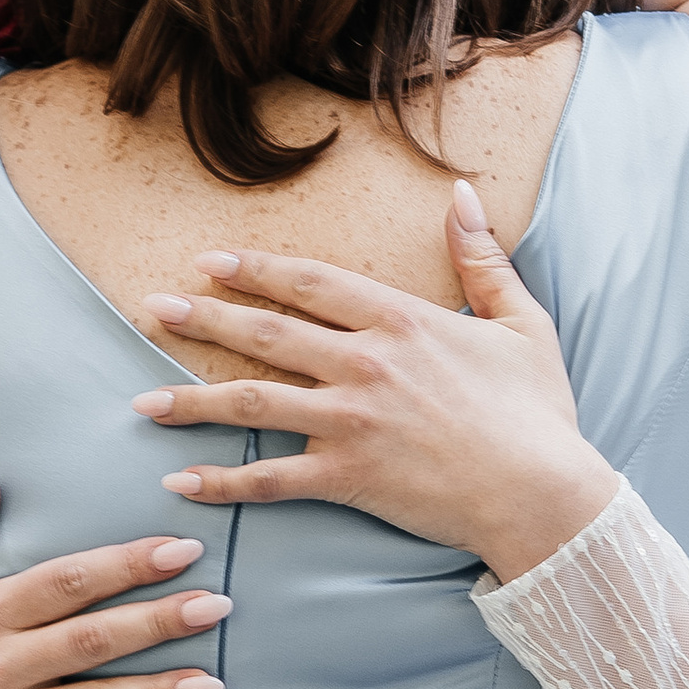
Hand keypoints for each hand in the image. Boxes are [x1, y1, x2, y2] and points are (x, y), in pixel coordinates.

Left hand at [127, 181, 617, 583]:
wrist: (544, 494)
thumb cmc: (538, 412)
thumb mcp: (521, 321)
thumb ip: (481, 257)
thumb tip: (463, 194)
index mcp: (402, 320)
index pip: (311, 283)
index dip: (257, 269)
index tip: (210, 261)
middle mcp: (366, 363)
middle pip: (266, 334)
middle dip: (203, 319)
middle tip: (153, 308)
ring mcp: (351, 421)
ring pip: (253, 403)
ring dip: (192, 399)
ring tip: (143, 399)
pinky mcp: (347, 476)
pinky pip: (270, 478)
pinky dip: (222, 482)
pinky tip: (180, 482)